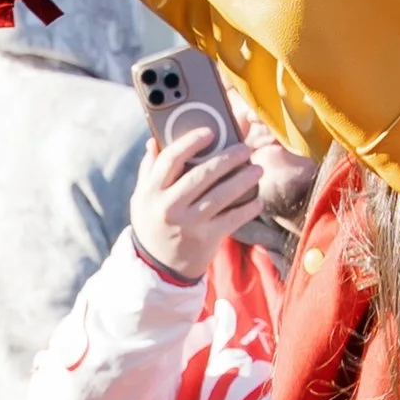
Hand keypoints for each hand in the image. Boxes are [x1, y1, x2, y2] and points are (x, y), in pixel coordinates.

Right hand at [129, 117, 260, 283]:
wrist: (157, 267)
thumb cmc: (153, 224)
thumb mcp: (142, 198)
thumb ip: (149, 170)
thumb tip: (155, 140)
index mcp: (151, 192)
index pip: (171, 159)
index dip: (191, 141)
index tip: (210, 132)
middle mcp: (168, 207)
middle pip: (202, 174)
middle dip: (228, 158)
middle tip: (245, 149)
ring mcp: (188, 223)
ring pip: (221, 194)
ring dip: (243, 179)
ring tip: (257, 170)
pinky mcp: (205, 238)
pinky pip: (232, 218)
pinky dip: (248, 208)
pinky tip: (257, 200)